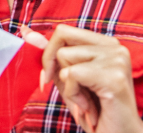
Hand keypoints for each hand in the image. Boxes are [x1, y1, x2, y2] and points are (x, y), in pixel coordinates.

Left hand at [24, 26, 142, 132]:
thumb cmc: (93, 113)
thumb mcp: (68, 80)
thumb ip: (51, 56)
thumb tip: (25, 32)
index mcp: (106, 44)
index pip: (63, 30)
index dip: (49, 54)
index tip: (51, 77)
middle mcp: (115, 46)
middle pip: (61, 40)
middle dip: (57, 70)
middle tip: (77, 94)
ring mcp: (117, 59)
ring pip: (65, 56)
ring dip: (69, 87)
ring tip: (87, 102)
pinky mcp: (114, 76)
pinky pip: (72, 75)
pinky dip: (73, 95)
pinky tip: (89, 107)